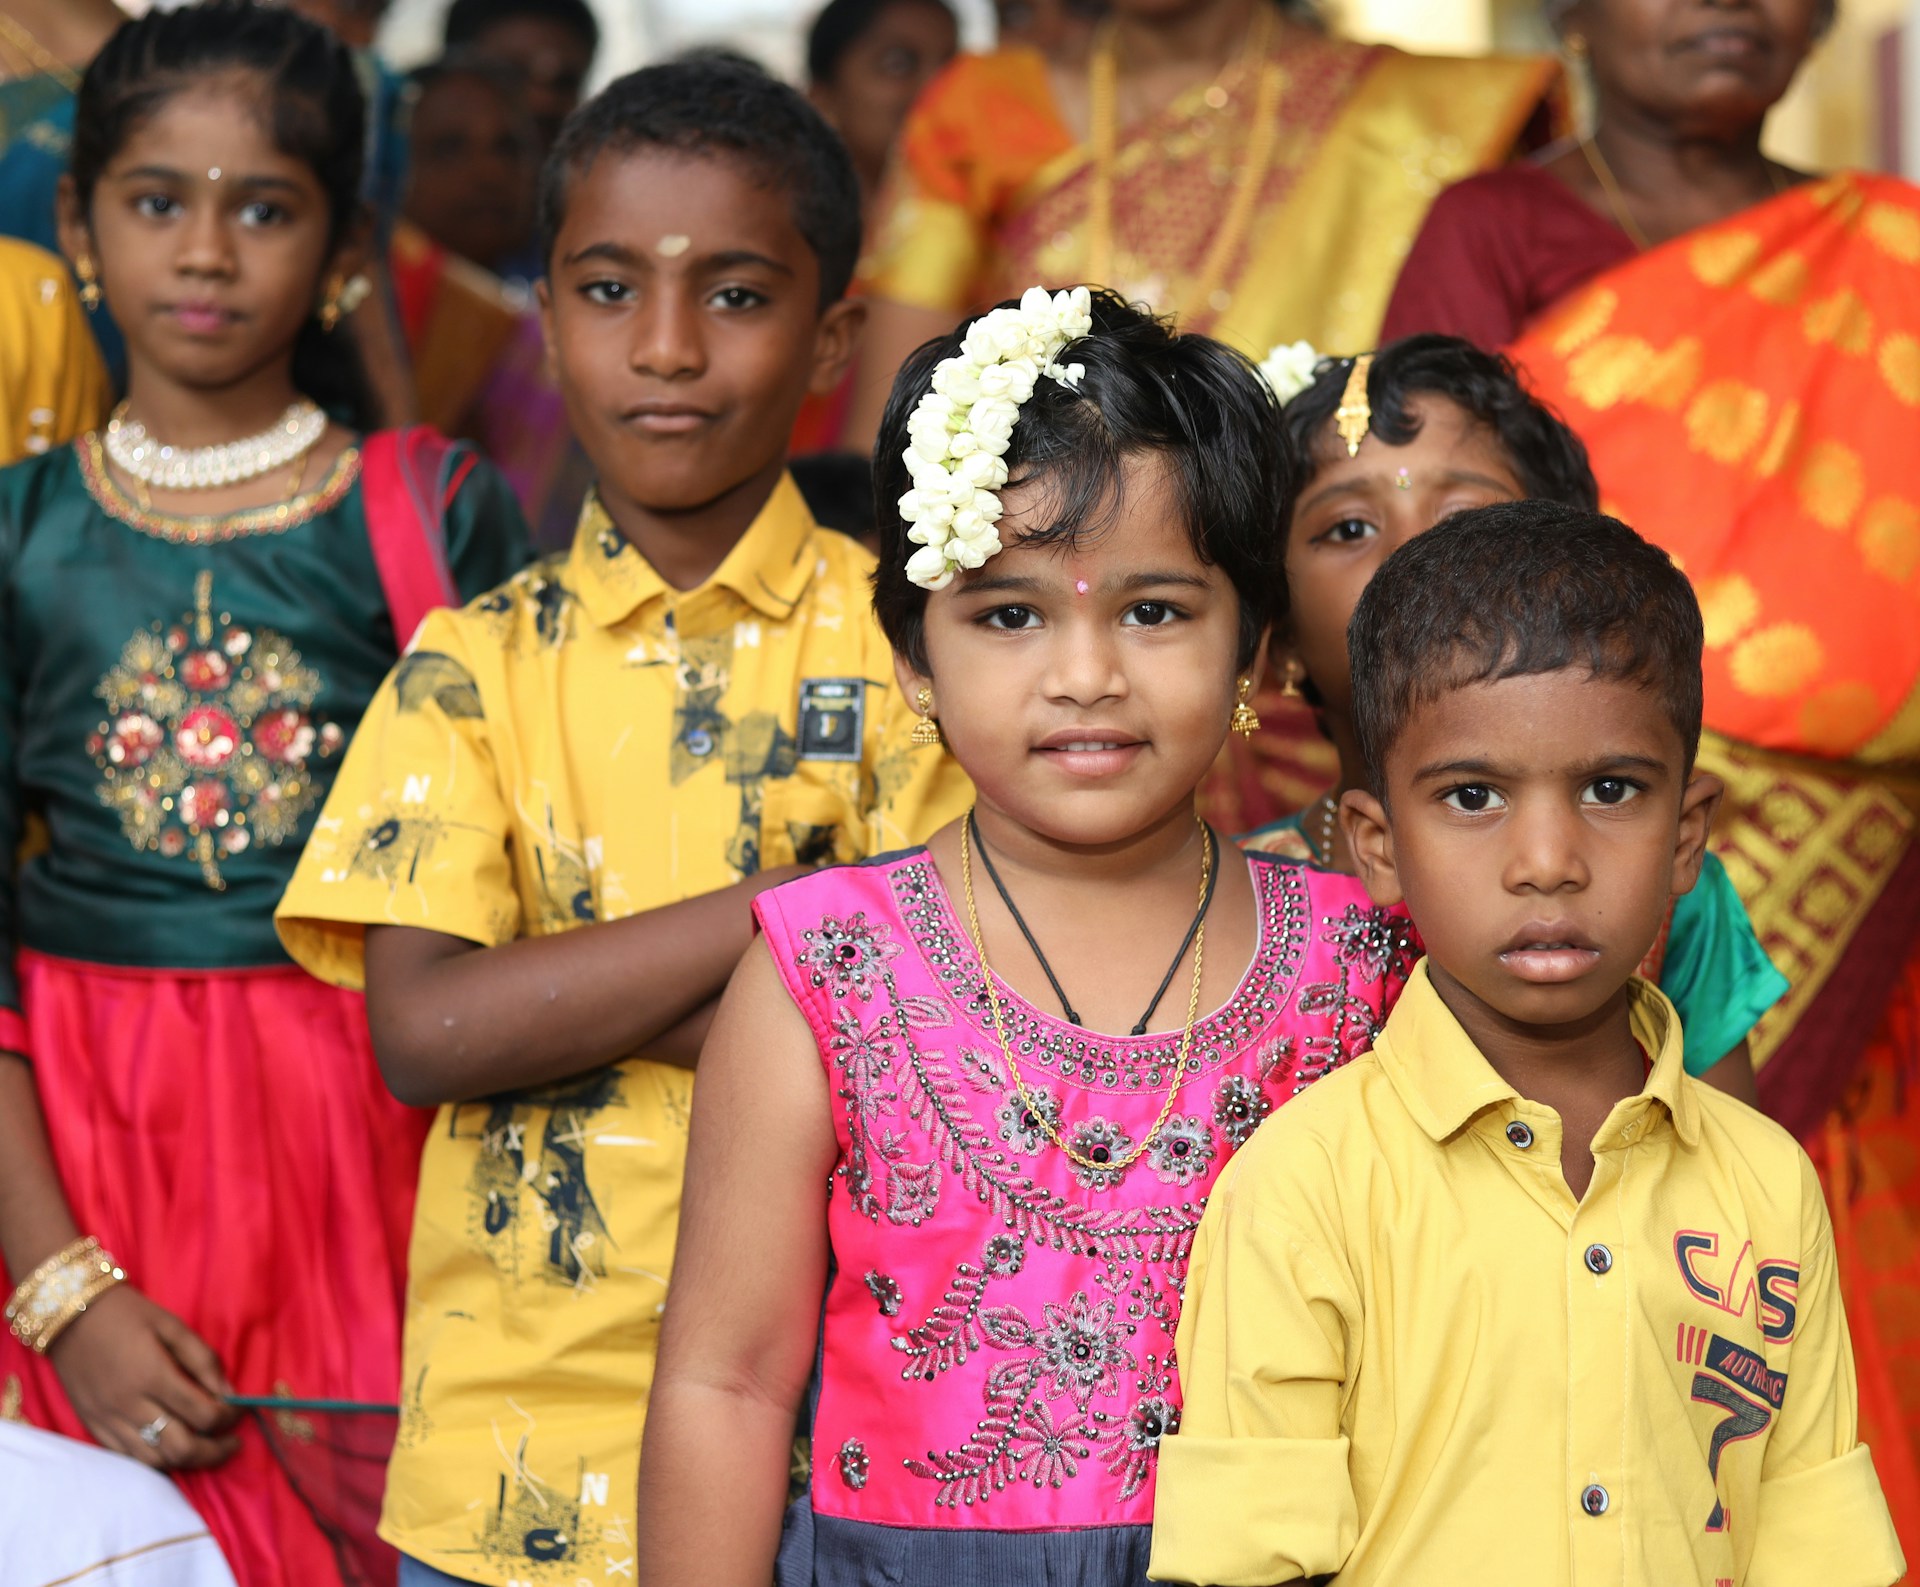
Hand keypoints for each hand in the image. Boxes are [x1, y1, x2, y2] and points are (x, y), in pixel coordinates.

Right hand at [45, 1283, 240, 1470]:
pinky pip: (129, 1458)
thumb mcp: (173, 1326)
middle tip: (232, 1442)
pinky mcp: (94, 1427)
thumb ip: (204, 1360)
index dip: (230, 1418)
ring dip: (187, 1460)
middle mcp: (129, 1405)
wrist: (70, 1318)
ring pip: (155, 1461)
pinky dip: (156, 1458)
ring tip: (206, 1447)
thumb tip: (229, 1393)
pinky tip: (172, 1446)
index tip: (241, 1411)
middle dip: (214, 1451)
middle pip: (181, 1448)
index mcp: (153, 1376)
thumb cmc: (128, 1315)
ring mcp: (108, 1421)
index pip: (203, 1414)